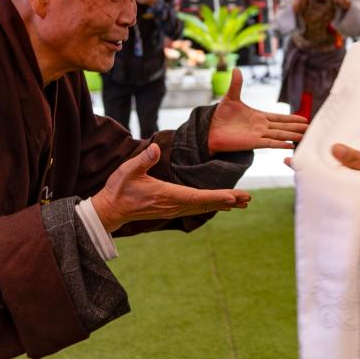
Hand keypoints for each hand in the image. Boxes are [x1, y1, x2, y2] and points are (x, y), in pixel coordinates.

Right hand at [91, 144, 250, 232]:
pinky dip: (213, 205)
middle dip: (228, 201)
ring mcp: (174, 209)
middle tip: (248, 199)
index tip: (233, 197)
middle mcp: (174, 205)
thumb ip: (142, 160)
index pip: (197, 197)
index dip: (216, 197)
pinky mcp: (173, 208)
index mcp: (167, 195)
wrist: (111, 210)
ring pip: (204, 207)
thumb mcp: (127, 171)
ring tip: (243, 201)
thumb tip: (155, 148)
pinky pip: (198, 208)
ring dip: (224, 204)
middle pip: (206, 204)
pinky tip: (224, 204)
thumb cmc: (119, 189)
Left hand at [208, 69, 307, 152]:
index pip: (279, 117)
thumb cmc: (219, 116)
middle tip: (311, 129)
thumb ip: (236, 84)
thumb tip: (236, 68)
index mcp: (258, 116)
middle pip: (283, 127)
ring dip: (292, 136)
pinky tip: (290, 146)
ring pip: (279, 135)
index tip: (304, 119)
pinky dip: (280, 144)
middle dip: (297, 128)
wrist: (209, 130)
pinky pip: (269, 143)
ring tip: (305, 137)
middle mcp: (261, 126)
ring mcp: (258, 135)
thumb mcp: (230, 97)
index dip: (291, 118)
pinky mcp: (252, 142)